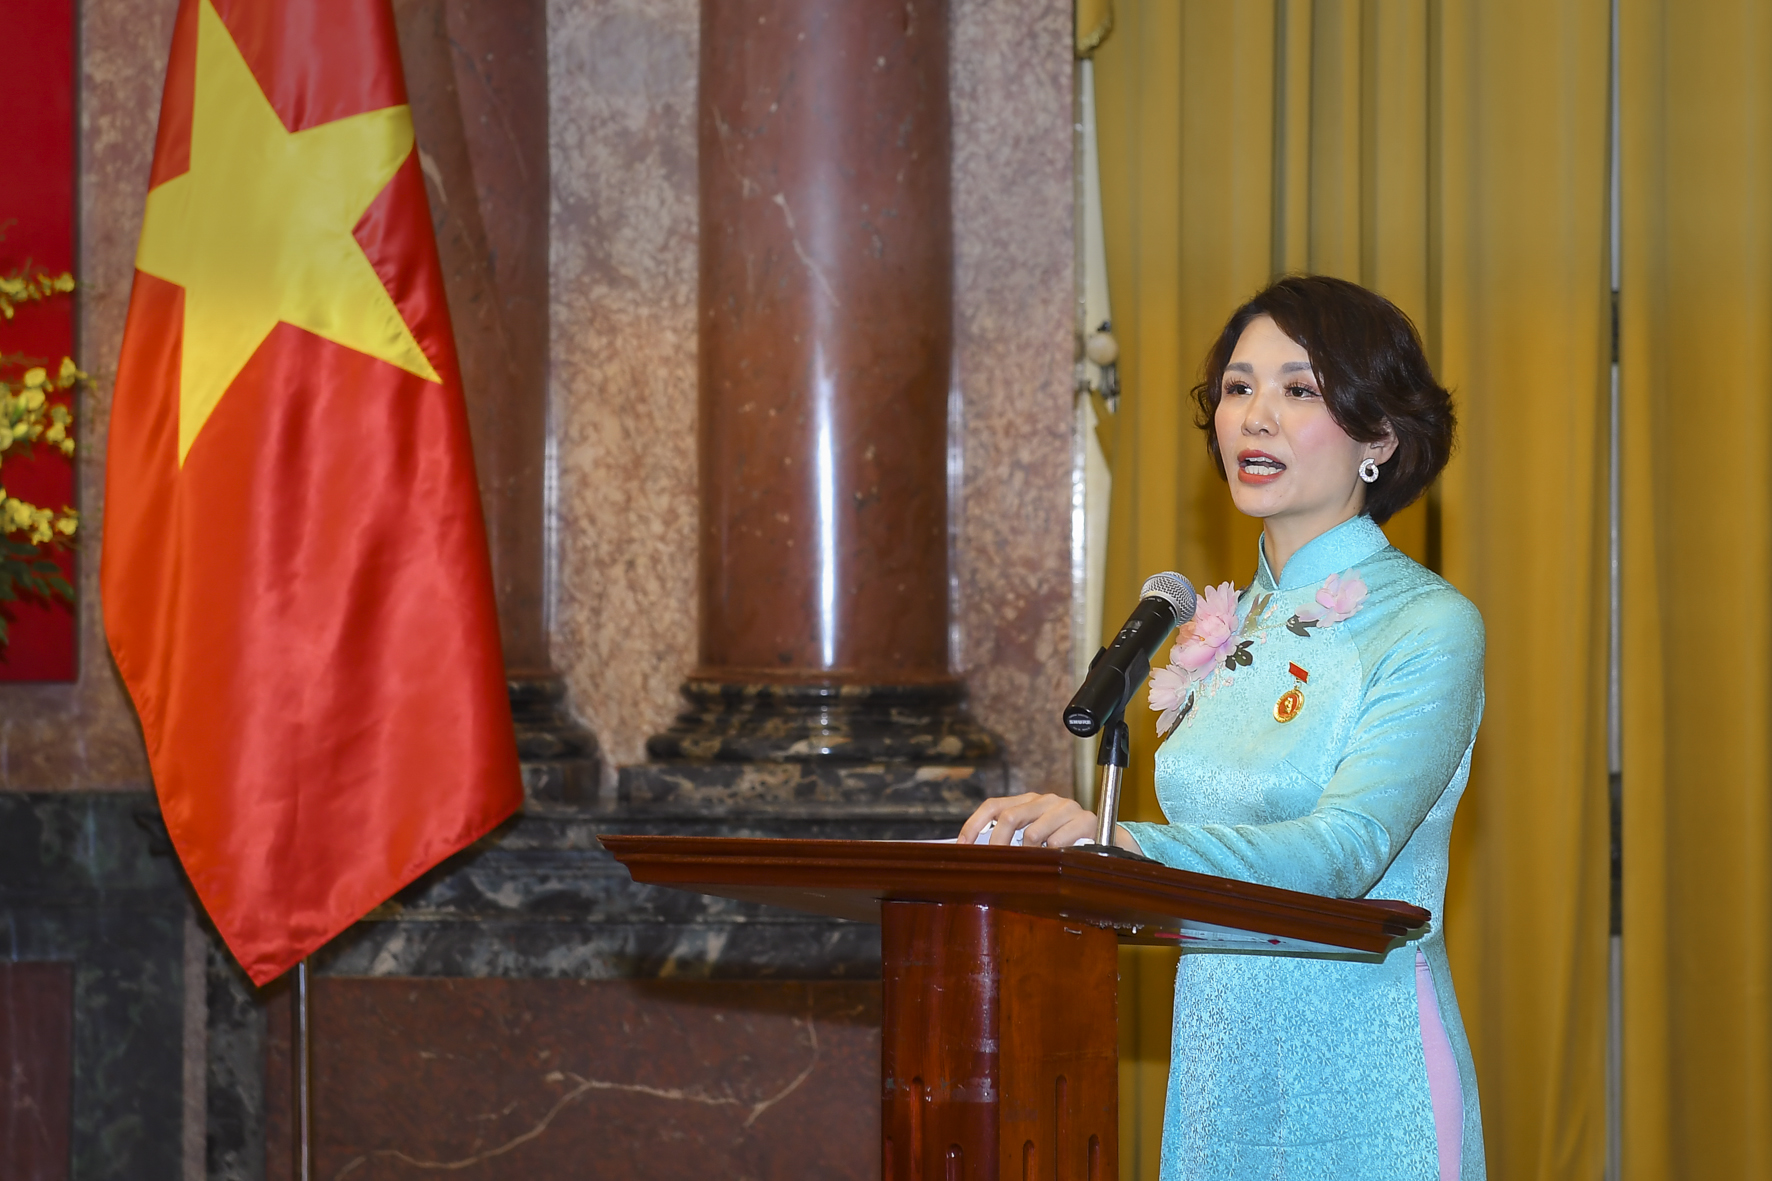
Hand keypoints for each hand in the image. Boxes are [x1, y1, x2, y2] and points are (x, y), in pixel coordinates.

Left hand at [957, 792, 1133, 849]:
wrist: (1114, 847)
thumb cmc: (1069, 848)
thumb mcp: (1037, 843)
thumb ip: (1013, 843)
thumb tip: (978, 857)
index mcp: (1030, 802)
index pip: (994, 805)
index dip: (974, 825)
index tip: (962, 846)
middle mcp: (1046, 800)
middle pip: (1010, 816)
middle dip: (997, 844)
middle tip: (994, 864)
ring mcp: (1066, 808)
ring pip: (1034, 832)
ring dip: (1029, 854)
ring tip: (1034, 866)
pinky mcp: (1086, 820)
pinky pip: (1059, 840)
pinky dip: (1053, 854)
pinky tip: (1057, 861)